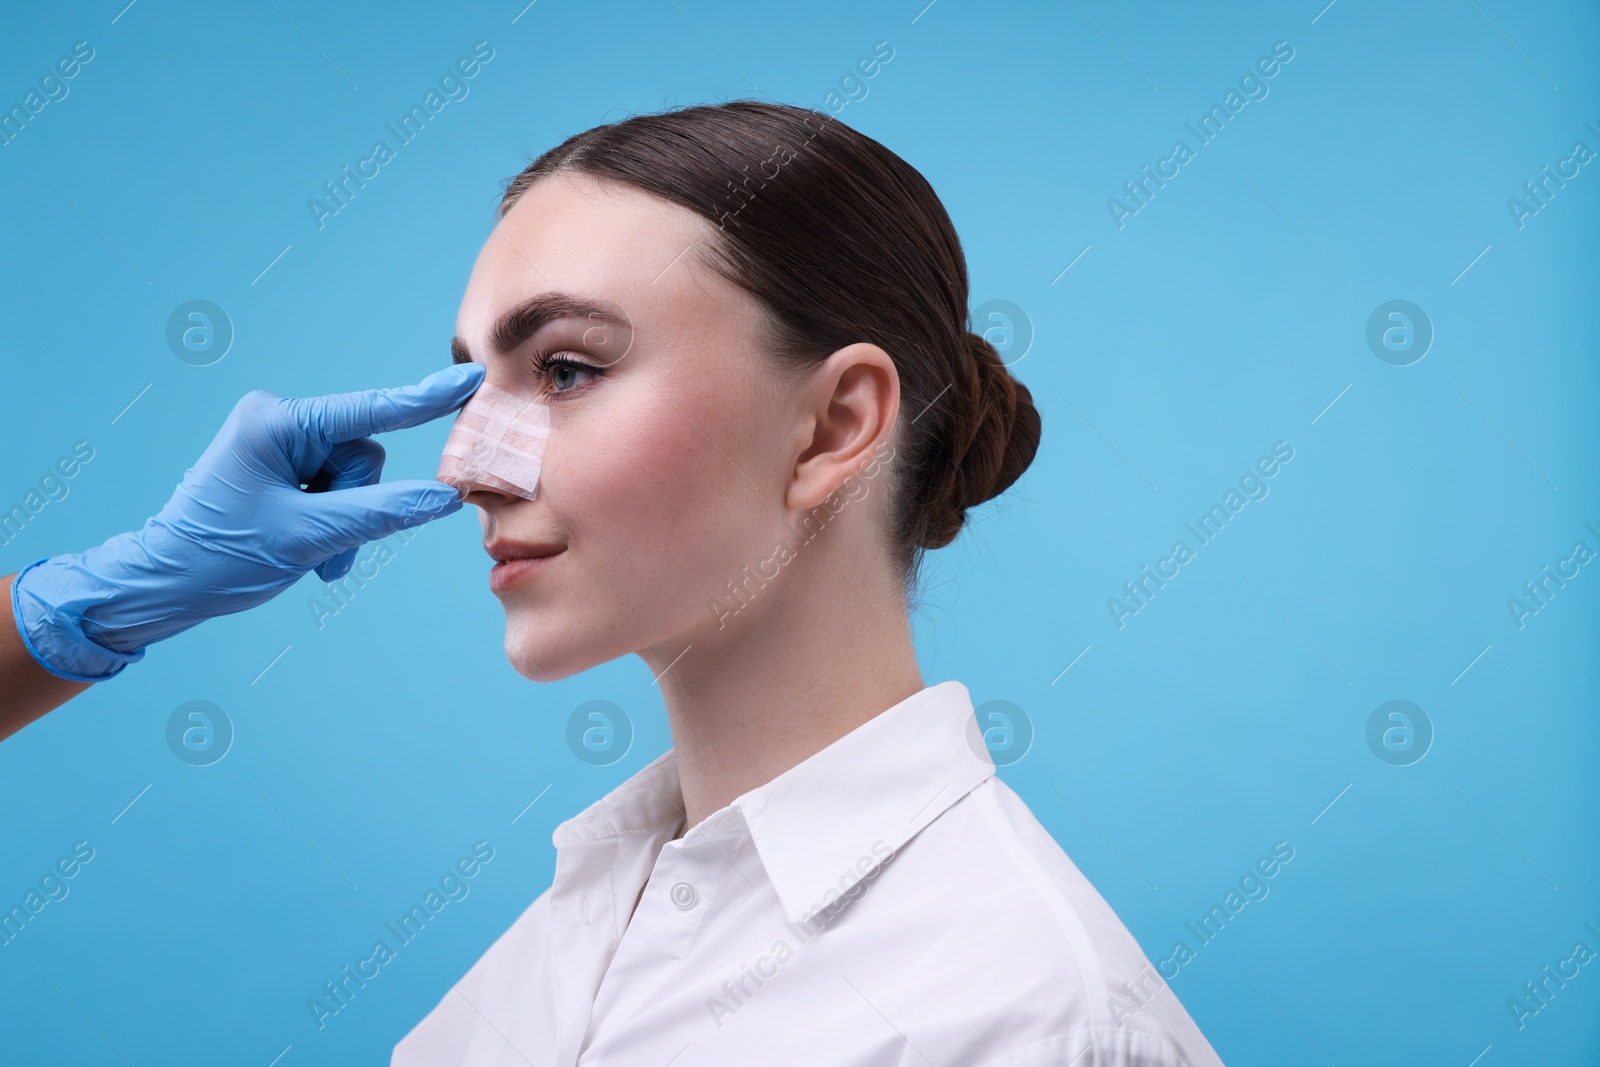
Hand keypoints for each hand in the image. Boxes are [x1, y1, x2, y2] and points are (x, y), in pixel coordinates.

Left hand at [10, 362, 485, 681]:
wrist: (163, 586)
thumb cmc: (220, 557)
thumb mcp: (308, 537)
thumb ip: (382, 512)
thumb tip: (444, 497)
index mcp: (275, 424)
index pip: (367, 412)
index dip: (424, 400)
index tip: (470, 379)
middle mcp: (277, 423)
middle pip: (363, 456)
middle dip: (358, 504)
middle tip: (327, 547)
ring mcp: (278, 445)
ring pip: (354, 479)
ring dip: (346, 522)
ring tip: (314, 556)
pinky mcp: (280, 468)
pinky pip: (335, 490)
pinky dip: (332, 524)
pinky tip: (309, 550)